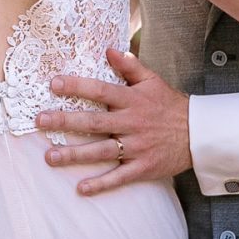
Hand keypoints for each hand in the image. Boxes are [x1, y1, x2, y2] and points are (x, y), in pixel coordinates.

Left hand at [37, 48, 191, 194]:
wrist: (198, 133)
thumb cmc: (170, 106)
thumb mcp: (153, 81)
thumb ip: (130, 66)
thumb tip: (109, 50)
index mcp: (132, 100)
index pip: (100, 90)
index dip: (77, 86)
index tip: (54, 84)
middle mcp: (131, 123)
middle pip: (94, 122)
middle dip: (65, 121)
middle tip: (40, 121)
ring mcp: (136, 147)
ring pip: (101, 151)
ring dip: (75, 155)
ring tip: (50, 157)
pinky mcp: (143, 167)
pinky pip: (119, 177)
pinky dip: (101, 183)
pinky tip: (81, 188)